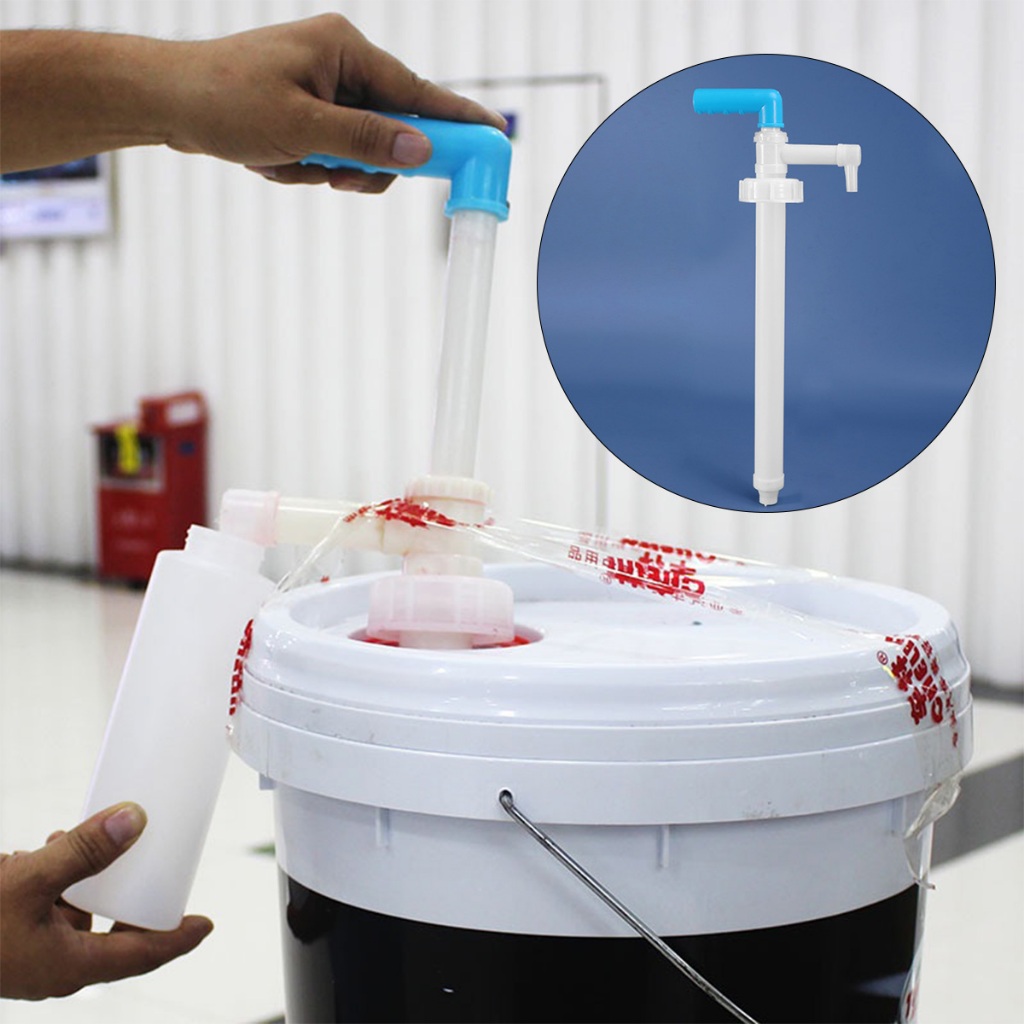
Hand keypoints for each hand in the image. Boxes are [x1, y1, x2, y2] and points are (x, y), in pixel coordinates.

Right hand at [0, 803, 212, 999]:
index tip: (206, 924)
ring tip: (75, 838)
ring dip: (86, 877)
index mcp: (71, 967)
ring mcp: (33, 955)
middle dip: (130, 892)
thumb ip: (83, 851)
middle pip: (115, 932)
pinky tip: (39, 851)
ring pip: (80, 914)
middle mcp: (56, 966)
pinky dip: (56, 880)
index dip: (179, 939)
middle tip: (148, 857)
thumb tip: (136, 820)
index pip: (143, 955)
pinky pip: (50, 909)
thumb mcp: (29, 881)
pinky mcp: (12, 938)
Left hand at [166, 13, 505, 191]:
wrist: (166, 102)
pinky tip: (274, 159)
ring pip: (362, 149)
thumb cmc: (223, 99)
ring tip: (289, 162)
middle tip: (337, 175)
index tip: (494, 135)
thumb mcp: (301, 127)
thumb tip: (421, 148)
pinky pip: (332, 153)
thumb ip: (367, 139)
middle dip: (365, 161)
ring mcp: (324, 89)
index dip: (456, 118)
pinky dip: (307, 167)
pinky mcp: (309, 111)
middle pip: (391, 128)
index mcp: (345, 50)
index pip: (417, 90)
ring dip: (330, 168)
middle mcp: (340, 65)